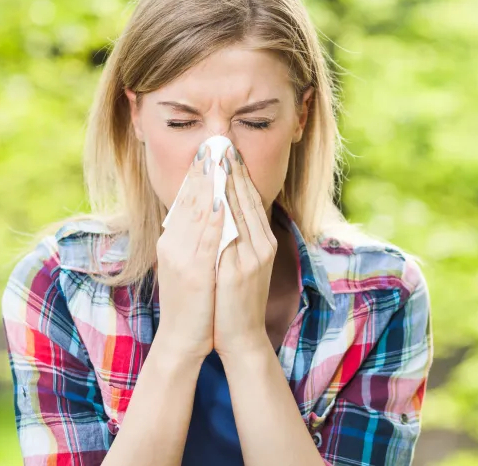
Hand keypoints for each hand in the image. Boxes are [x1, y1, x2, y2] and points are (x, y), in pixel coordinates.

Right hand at [154, 144, 223, 361]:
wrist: (183, 339)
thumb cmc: (192, 302)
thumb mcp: (189, 265)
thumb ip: (194, 239)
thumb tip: (206, 214)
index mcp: (173, 241)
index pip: (186, 200)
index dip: (197, 174)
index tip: (208, 151)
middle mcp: (173, 244)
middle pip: (189, 200)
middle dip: (203, 170)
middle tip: (213, 143)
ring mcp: (182, 257)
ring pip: (196, 213)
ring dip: (208, 184)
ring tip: (216, 159)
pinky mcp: (194, 272)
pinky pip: (206, 238)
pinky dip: (212, 216)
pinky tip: (219, 198)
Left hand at [213, 146, 277, 358]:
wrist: (241, 336)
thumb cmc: (236, 299)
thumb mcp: (243, 263)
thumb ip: (238, 237)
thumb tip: (225, 209)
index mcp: (263, 242)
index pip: (250, 200)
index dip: (238, 174)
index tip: (226, 151)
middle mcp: (262, 245)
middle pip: (247, 199)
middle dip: (233, 170)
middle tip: (222, 143)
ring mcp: (253, 257)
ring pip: (240, 211)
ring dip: (227, 182)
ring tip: (216, 158)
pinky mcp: (240, 270)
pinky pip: (231, 233)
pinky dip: (223, 211)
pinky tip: (214, 194)